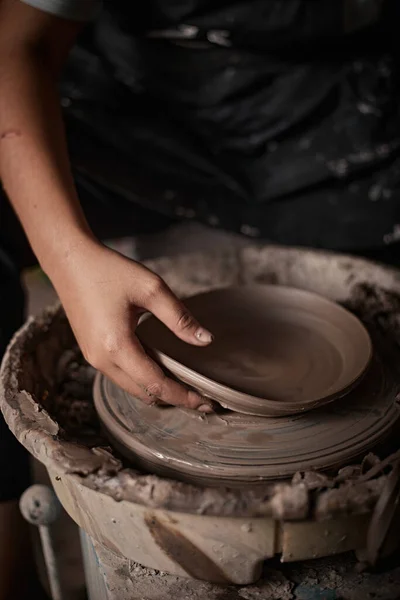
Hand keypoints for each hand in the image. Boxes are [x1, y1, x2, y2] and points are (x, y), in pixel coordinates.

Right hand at [50, 239, 213, 411]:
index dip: (183, 397)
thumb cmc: (109, 270)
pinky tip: (160, 368)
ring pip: (132, 387)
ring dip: (157, 390)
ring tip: (185, 386)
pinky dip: (142, 379)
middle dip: (173, 399)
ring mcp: (93, 358)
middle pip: (144, 394)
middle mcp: (102, 359)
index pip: (156, 385)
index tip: (207, 403)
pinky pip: (121, 375)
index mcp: (117, 346)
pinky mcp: (91, 352)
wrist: (70, 261)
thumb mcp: (151, 288)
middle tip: (202, 399)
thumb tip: (206, 341)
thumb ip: (179, 318)